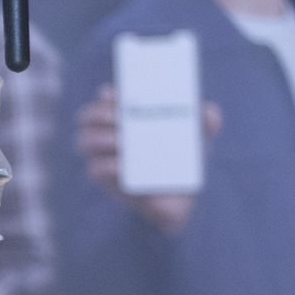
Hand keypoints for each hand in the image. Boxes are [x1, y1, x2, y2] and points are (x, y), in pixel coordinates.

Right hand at [74, 84, 221, 234]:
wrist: (181, 201)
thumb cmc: (183, 164)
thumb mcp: (196, 142)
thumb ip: (203, 125)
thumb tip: (209, 112)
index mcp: (125, 119)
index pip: (105, 99)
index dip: (107, 95)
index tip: (115, 94)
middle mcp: (109, 134)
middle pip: (87, 117)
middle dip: (97, 113)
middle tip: (117, 117)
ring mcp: (104, 157)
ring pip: (84, 140)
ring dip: (97, 137)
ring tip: (119, 140)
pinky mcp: (106, 181)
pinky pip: (96, 169)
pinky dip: (106, 164)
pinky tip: (121, 164)